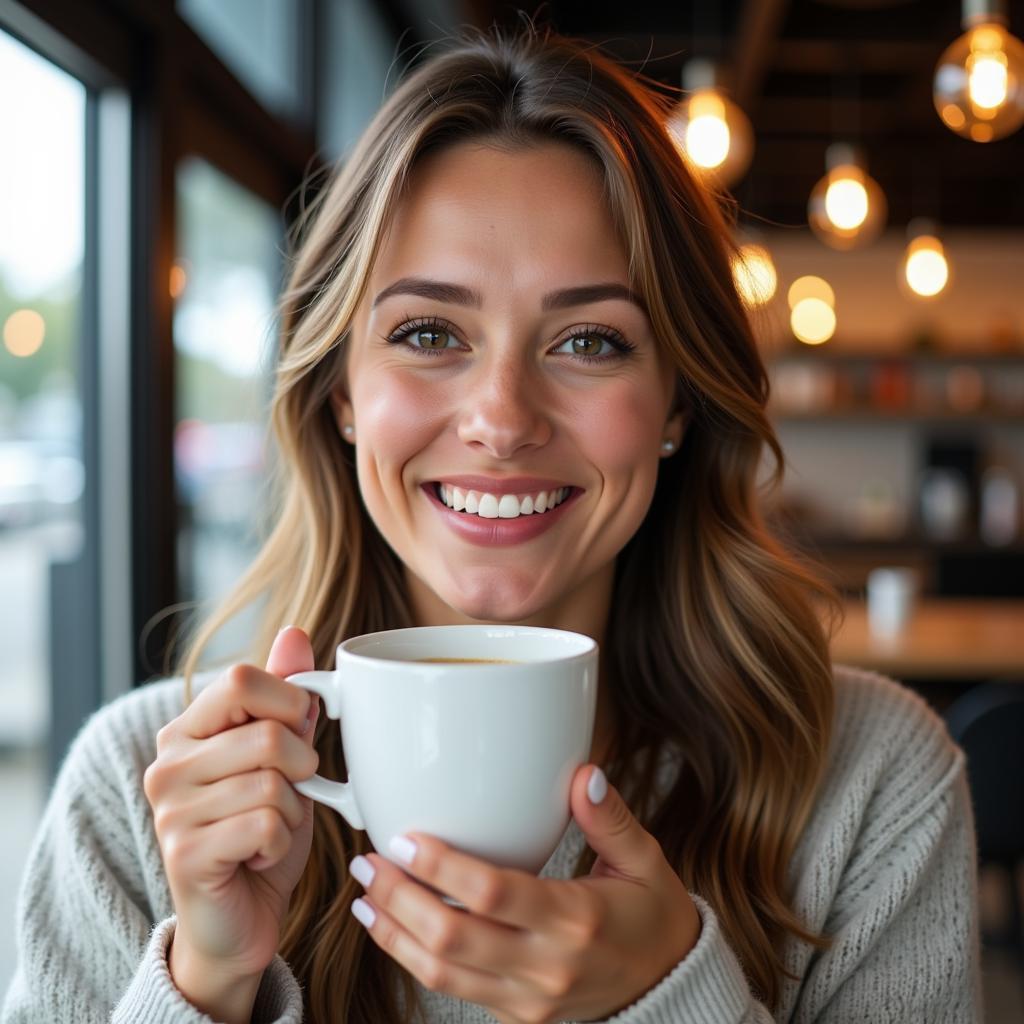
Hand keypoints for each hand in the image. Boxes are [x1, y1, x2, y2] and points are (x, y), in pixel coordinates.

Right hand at [143, 627, 319, 995]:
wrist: (241, 917)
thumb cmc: (264, 829)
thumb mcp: (286, 757)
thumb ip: (287, 698)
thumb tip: (295, 633)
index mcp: (187, 729)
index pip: (242, 678)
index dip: (290, 701)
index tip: (300, 731)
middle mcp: (167, 763)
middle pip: (267, 734)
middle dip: (302, 768)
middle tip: (289, 794)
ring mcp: (170, 810)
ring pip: (273, 784)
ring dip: (292, 813)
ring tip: (269, 829)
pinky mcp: (183, 854)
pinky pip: (266, 825)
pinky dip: (280, 843)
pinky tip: (257, 856)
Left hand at [348, 764, 700, 1023]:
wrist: (670, 986)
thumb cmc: (652, 914)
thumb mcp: (644, 860)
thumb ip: (609, 818)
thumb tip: (583, 773)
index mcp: (577, 918)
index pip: (493, 893)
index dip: (441, 867)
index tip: (404, 838)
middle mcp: (547, 965)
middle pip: (453, 938)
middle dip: (399, 899)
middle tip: (368, 862)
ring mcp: (528, 1000)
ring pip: (443, 974)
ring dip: (395, 934)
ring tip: (365, 896)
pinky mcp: (516, 1017)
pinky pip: (454, 992)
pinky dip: (415, 961)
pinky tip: (394, 930)